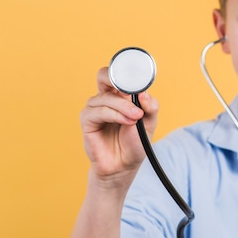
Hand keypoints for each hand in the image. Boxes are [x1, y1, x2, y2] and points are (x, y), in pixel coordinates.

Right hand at [80, 67, 158, 187]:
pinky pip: (98, 111)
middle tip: (130, 90)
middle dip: (115, 78)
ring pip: (105, 97)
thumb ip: (150, 106)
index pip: (119, 75)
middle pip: (104, 75)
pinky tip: (126, 121)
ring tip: (136, 117)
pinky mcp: (87, 121)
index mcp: (121, 95)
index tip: (138, 76)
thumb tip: (143, 93)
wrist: (124, 165)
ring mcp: (95, 109)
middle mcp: (106, 98)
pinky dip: (113, 114)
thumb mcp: (150, 122)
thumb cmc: (135, 142)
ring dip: (123, 106)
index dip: (127, 72)